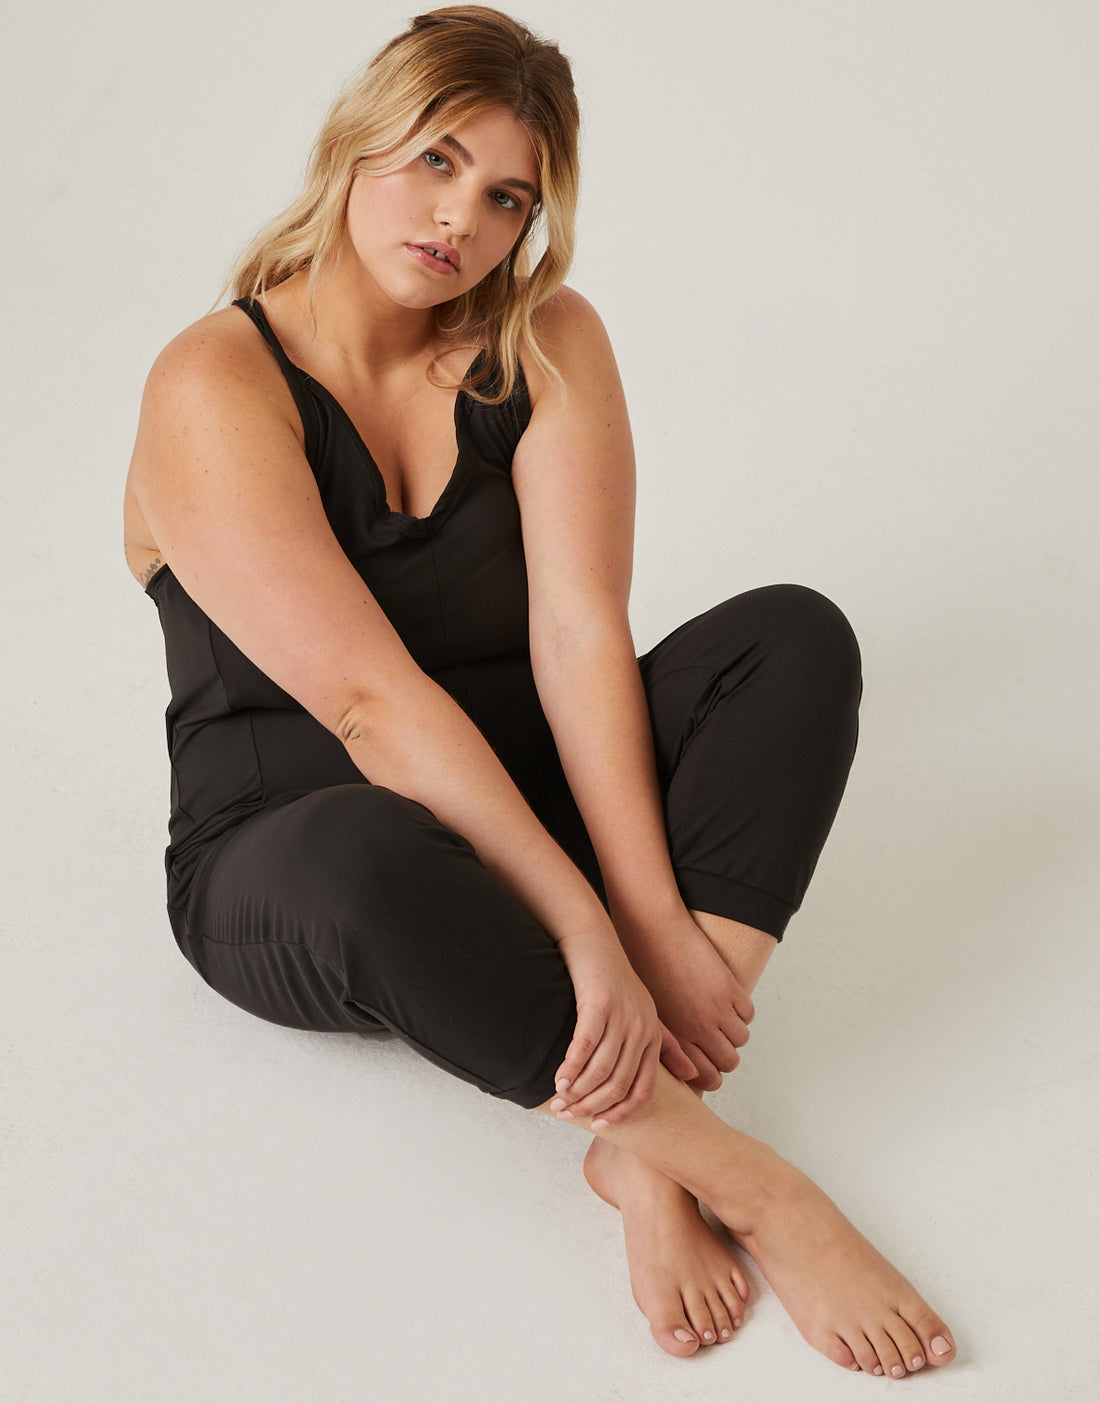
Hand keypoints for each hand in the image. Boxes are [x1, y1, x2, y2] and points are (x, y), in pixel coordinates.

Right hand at [551, 932, 696, 1126]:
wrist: (594, 941)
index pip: (643, 1089)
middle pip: (618, 1084)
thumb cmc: (616, 979)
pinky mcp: (598, 1006)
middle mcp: (641, 1029)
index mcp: (652, 1036)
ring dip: (577, 1092)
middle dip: (592, 1106)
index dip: (622, 1112)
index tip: (600, 1125)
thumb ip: (667, 1046)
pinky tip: (558, 1080)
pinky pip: (583, 1048)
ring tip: (559, 1103)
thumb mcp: (647, 1013)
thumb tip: (693, 1076)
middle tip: (569, 1115)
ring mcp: (621, 1018)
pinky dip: (570, 1069)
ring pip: (600, 1071)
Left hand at [621, 907, 754, 1091]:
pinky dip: (741, 1012)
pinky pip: (748, 1014)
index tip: (712, 1071)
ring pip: (741, 1039)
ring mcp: (715, 1008)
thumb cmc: (643, 969)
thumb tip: (688, 1071)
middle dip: (725, 1058)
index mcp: (675, 1037)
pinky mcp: (728, 988)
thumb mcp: (650, 1014)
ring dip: (734, 1033)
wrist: (653, 930)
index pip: (706, 1077)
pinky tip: (728, 1002)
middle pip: (728, 1062)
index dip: (712, 1078)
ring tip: (721, 1021)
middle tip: (718, 1046)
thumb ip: (668, 1043)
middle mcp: (697, 1029)